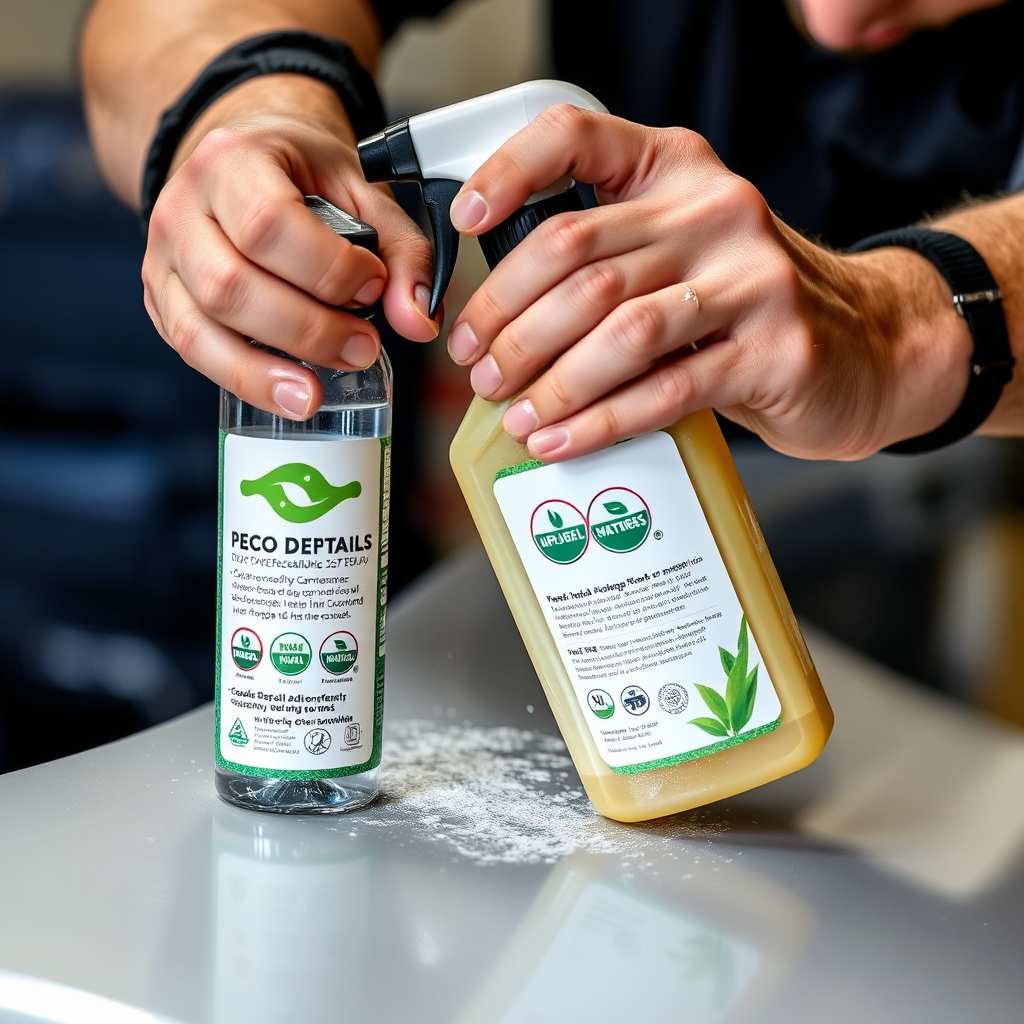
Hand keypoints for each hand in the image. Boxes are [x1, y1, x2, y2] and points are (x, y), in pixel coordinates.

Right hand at [142, 75, 439, 417]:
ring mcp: (163, 256)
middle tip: (361, 348)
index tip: (373, 288)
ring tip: (319, 392)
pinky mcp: (160, 298)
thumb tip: (418, 320)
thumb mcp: (360, 191)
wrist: (243, 157)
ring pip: (200, 327)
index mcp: (232, 160)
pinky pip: (191, 350)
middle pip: (232, 285)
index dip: (328, 269)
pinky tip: (285, 395)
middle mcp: (182, 206)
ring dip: (266, 370)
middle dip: (307, 329)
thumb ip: (401, 252)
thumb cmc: (300, 175)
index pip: (269, 224)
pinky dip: (242, 380)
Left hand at [445, 105, 971, 460]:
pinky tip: (560, 440)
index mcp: (678, 170)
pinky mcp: (774, 350)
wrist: (868, 345)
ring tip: (514, 413)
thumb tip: (500, 321)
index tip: (465, 223)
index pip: (578, 138)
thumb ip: (610, 260)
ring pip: (618, 327)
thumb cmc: (750, 304)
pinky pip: (665, 388)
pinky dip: (599, 420)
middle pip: (577, 257)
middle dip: (510, 322)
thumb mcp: (683, 253)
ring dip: (551, 378)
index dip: (508, 173)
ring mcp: (751, 278)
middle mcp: (715, 210)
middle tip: (479, 369)